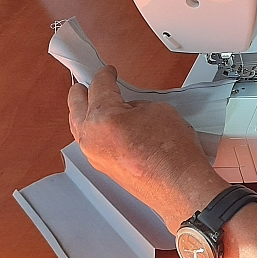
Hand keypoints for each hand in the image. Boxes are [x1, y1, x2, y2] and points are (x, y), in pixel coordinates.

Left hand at [67, 66, 227, 229]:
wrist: (180, 186)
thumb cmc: (173, 154)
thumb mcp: (158, 111)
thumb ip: (136, 105)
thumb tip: (129, 109)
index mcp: (102, 117)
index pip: (99, 86)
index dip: (106, 74)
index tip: (108, 71)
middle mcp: (91, 137)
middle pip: (76, 104)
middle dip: (83, 91)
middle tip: (90, 83)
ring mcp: (94, 155)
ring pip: (79, 125)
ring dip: (84, 111)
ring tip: (95, 103)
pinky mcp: (102, 167)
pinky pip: (89, 141)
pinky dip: (93, 129)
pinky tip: (106, 126)